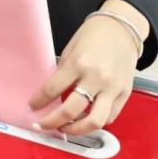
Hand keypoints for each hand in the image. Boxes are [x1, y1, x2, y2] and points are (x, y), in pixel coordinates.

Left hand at [29, 0, 148, 136]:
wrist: (122, 28)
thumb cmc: (93, 35)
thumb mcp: (71, 49)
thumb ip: (63, 72)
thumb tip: (50, 94)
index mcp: (79, 63)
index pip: (52, 89)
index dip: (38, 101)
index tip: (32, 106)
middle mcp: (96, 78)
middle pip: (71, 111)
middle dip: (52, 122)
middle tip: (42, 125)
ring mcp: (113, 88)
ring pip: (94, 121)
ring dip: (76, 130)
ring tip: (64, 128)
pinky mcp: (125, 94)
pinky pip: (110, 117)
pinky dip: (96, 123)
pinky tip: (84, 120)